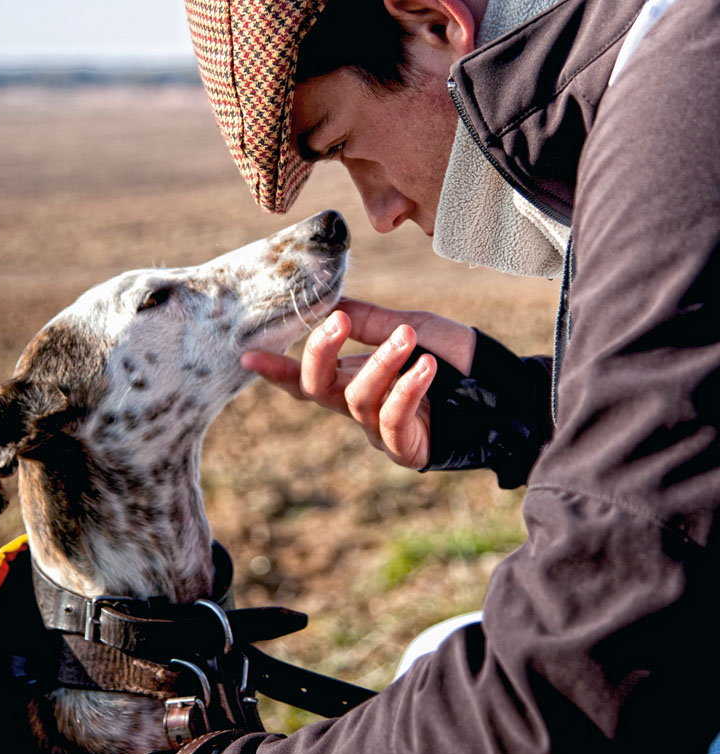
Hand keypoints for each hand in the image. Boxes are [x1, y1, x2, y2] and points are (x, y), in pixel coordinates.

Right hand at [241, 298, 475, 468]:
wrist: (507, 392)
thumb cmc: (458, 360)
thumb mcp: (412, 328)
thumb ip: (371, 322)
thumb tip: (332, 305)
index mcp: (353, 377)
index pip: (306, 374)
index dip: (275, 367)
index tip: (247, 354)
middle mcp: (358, 405)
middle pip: (315, 389)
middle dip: (319, 354)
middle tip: (336, 321)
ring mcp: (379, 429)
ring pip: (357, 398)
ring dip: (380, 363)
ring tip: (409, 338)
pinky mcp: (405, 448)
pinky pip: (392, 418)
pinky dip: (406, 389)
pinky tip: (425, 367)